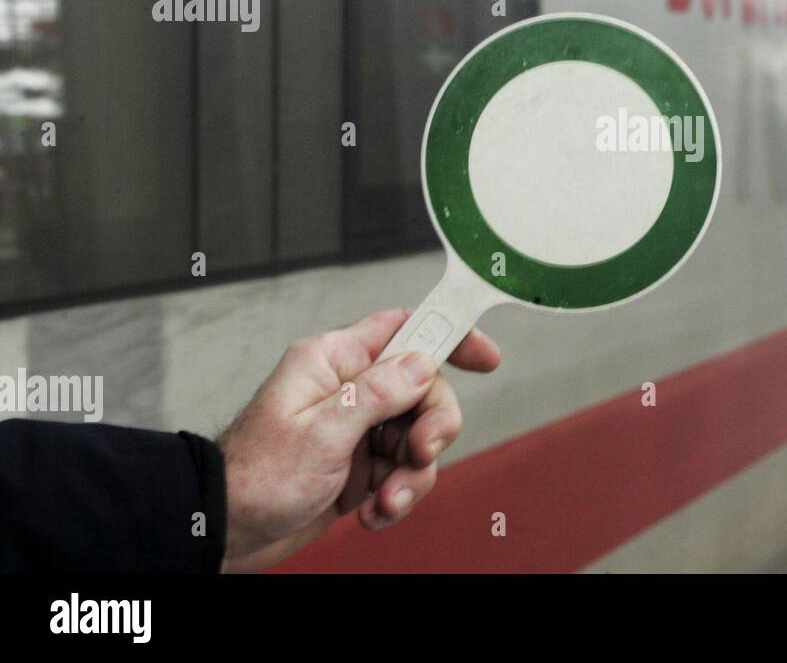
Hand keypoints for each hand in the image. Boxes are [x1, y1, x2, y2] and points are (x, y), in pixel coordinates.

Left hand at [217, 308, 500, 572]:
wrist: (224, 533)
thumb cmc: (254, 477)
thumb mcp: (321, 432)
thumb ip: (378, 393)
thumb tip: (423, 364)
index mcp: (334, 361)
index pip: (406, 328)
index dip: (451, 336)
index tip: (486, 357)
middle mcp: (350, 389)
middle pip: (426, 390)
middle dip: (431, 428)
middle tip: (418, 454)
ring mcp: (358, 429)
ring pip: (419, 437)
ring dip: (412, 475)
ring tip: (384, 501)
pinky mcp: (361, 466)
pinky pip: (404, 473)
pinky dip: (397, 496)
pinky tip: (371, 513)